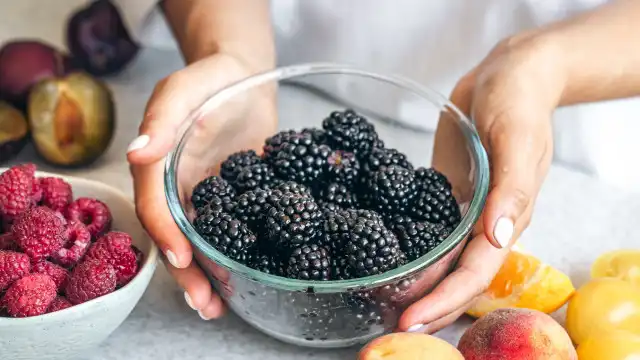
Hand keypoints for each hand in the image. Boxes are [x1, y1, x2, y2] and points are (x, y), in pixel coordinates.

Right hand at [127, 53, 274, 319]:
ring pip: (201, 242)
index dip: (166, 235)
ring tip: (221, 307)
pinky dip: (234, 256)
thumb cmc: (212, 78)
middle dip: (187, 273)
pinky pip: (230, 232)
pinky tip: (246, 277)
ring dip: (209, 276)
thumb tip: (136, 153)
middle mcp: (177, 187)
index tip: (183, 261)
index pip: (155, 206)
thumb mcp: (185, 89)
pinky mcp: (233, 199)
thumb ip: (163, 118)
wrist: (245, 77)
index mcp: (159, 164)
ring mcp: (205, 196)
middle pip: (176, 235)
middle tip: (205, 304)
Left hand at [397, 31, 564, 332]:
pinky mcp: (445, 195)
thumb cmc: (520, 103)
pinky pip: (426, 230)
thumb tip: (498, 237)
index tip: (410, 318)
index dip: (444, 299)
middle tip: (390, 325)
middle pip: (455, 276)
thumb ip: (513, 188)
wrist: (506, 76)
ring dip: (416, 284)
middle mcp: (485, 223)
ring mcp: (463, 211)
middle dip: (426, 303)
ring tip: (382, 303)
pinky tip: (384, 259)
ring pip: (440, 259)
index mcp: (507, 218)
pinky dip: (409, 249)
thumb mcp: (519, 139)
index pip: (475, 272)